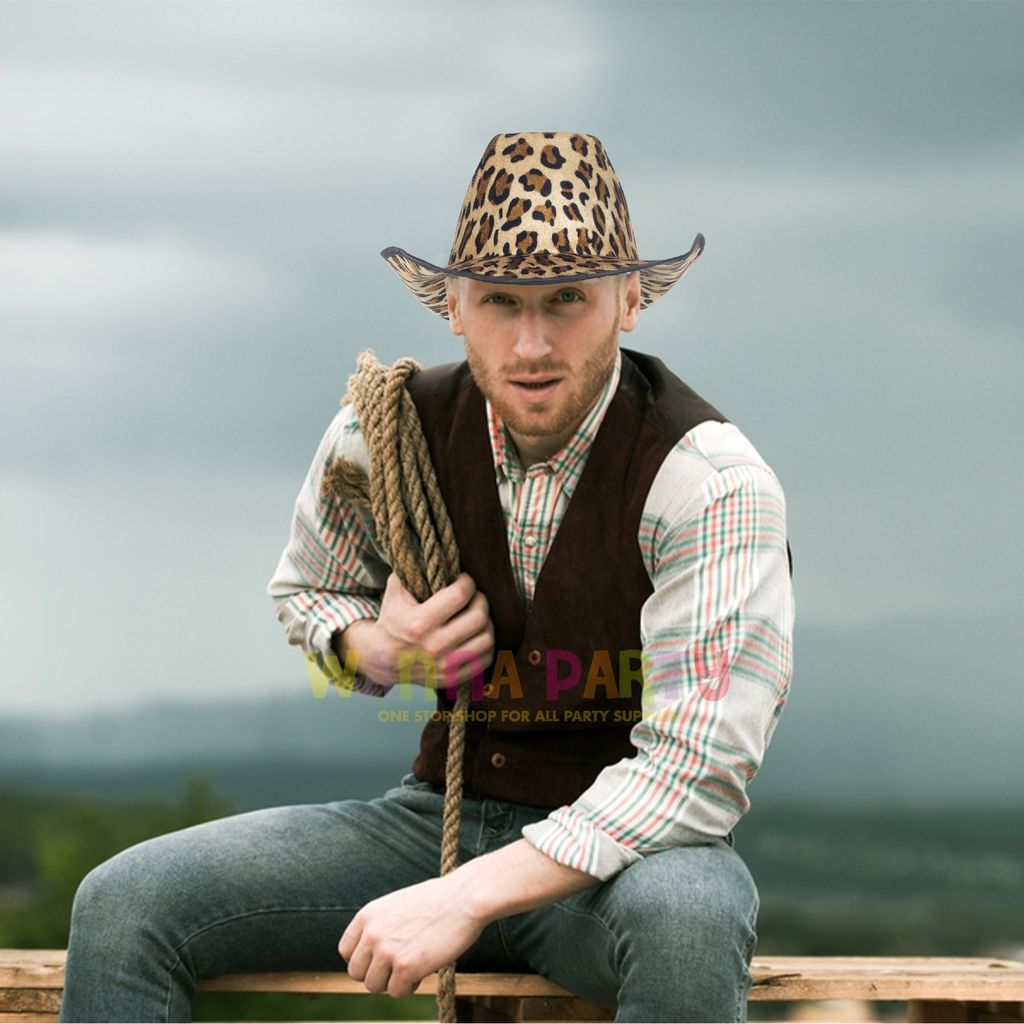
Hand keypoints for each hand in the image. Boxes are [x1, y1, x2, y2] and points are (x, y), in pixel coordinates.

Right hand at [336, 572, 494, 689]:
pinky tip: (476, 634)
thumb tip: (434, 546)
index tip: (464, 580)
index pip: (459, 596)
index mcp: (418, 624)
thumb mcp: (395, 590)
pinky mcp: (452, 679)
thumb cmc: (393, 617)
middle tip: (474, 596)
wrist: (381, 657)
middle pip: (478, 617)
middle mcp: (433, 647)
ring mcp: (444, 666)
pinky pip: (485, 660)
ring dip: (486, 623)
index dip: (467, 582)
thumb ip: (413, 568)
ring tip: (476, 614)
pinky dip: (485, 645)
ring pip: (487, 639)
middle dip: (480, 600)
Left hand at [338, 874, 484, 997]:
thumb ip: (381, 925)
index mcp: (368, 915)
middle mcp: (372, 933)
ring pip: (374, 986)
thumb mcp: (399, 904)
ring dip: (393, 982)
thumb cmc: (439, 899)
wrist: (465, 897)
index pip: (346, 951)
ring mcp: (387, 951)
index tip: (379, 960)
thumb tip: (374, 949)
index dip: (363, 960)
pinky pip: (397, 992)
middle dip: (377, 974)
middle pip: (357, 973)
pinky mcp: (405, 968)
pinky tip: (423, 970)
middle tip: (399, 966)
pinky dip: (410, 987)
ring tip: (414, 966)